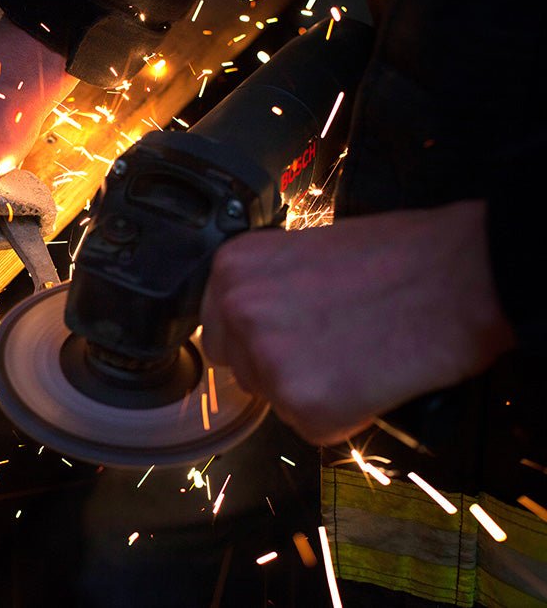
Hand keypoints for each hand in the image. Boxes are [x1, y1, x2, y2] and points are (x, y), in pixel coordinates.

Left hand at [200, 200, 514, 445]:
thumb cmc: (399, 257)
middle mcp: (238, 313)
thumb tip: (258, 326)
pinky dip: (345, 416)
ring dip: (310, 391)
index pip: (219, 328)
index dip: (255, 339)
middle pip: (239, 368)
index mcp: (233, 269)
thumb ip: (268, 290)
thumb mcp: (304, 253)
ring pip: (275, 400)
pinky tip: (375, 379)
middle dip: (276, 368)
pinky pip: (315, 427)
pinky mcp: (306, 408)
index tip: (287, 338)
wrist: (462, 276)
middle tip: (329, 349)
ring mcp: (268, 363)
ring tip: (359, 356)